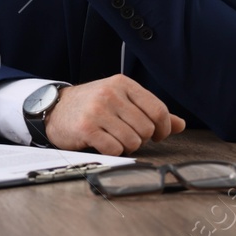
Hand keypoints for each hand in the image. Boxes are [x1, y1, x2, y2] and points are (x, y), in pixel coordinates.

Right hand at [44, 75, 185, 155]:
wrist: (55, 109)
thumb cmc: (92, 106)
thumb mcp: (121, 100)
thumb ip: (150, 111)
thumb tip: (180, 124)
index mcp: (123, 83)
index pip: (158, 110)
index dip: (163, 128)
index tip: (156, 135)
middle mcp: (111, 93)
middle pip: (146, 128)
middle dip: (141, 138)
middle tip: (127, 136)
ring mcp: (98, 110)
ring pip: (133, 141)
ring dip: (127, 146)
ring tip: (114, 139)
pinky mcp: (86, 128)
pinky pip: (115, 149)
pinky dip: (113, 152)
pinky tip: (103, 144)